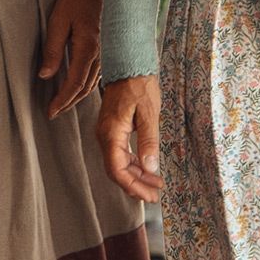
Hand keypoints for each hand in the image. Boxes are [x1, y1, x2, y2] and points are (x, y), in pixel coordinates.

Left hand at [37, 0, 102, 119]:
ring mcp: (106, 52)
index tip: (50, 111)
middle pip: (85, 88)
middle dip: (68, 103)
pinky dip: (86, 85)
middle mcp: (101, 54)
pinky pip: (98, 74)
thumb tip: (45, 76)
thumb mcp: (57, 21)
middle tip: (53, 112)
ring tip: (62, 104)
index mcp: (88, 48)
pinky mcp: (106, 49)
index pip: (75, 83)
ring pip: (93, 83)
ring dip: (77, 96)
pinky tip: (77, 87)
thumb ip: (52, 50)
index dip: (62, 100)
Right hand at [97, 75, 161, 202]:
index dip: (132, 186)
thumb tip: (150, 167)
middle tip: (154, 195)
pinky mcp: (113, 130)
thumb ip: (149, 140)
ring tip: (154, 184)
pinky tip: (146, 168)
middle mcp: (105, 136)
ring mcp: (107, 133)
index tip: (148, 195)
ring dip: (136, 176)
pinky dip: (134, 164)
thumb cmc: (139, 84)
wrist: (129, 65)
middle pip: (117, 170)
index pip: (117, 169)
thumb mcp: (149, 113)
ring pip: (119, 163)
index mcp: (111, 133)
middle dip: (135, 186)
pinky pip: (121, 153)